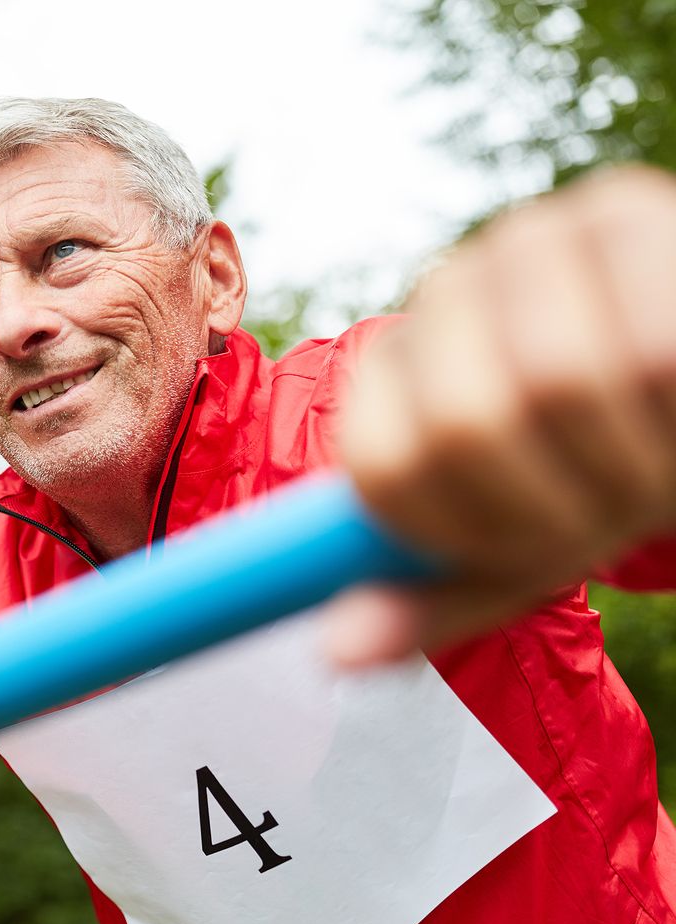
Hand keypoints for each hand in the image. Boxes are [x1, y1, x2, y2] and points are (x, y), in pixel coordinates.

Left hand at [333, 165, 675, 665]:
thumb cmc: (601, 476)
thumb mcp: (518, 549)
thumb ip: (428, 599)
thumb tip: (338, 655)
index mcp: (393, 378)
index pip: (385, 469)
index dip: (467, 534)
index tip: (536, 546)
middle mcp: (443, 297)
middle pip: (466, 425)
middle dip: (563, 502)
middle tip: (619, 507)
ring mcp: (526, 239)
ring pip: (563, 379)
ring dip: (635, 460)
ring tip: (660, 458)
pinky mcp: (619, 210)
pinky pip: (650, 344)